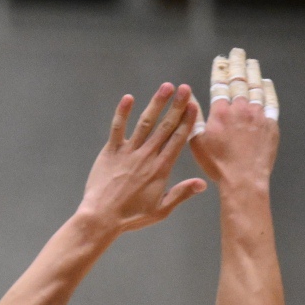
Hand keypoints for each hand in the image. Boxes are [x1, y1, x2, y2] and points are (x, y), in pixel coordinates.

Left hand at [75, 83, 204, 238]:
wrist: (101, 217)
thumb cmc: (131, 216)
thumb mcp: (161, 210)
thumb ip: (181, 193)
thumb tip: (202, 183)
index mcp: (161, 168)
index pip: (178, 139)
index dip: (187, 121)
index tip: (193, 105)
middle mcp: (146, 156)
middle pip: (165, 126)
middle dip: (176, 106)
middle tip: (185, 88)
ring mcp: (128, 152)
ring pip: (145, 123)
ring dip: (156, 104)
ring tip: (166, 87)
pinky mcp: (110, 152)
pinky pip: (117, 129)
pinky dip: (122, 113)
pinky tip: (128, 98)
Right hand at [190, 47, 280, 195]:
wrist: (244, 178)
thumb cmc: (218, 164)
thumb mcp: (196, 142)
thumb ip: (193, 116)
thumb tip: (187, 95)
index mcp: (220, 112)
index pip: (220, 84)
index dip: (220, 69)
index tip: (221, 58)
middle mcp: (240, 108)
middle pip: (239, 80)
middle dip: (237, 64)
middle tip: (238, 51)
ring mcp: (258, 115)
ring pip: (256, 87)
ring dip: (253, 72)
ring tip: (251, 61)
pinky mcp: (271, 124)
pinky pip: (271, 102)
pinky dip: (268, 90)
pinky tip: (266, 82)